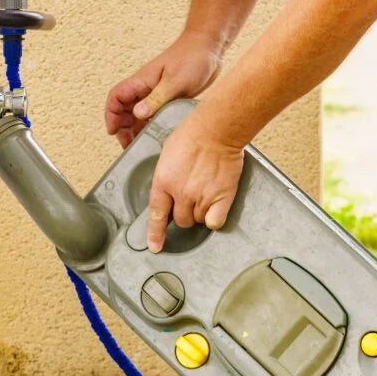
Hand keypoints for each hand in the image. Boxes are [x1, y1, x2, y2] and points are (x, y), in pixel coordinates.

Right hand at [105, 32, 223, 147]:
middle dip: (123, 128)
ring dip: (137, 130)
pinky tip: (158, 138)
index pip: (116, 98)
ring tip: (143, 147)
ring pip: (138, 115)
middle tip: (130, 146)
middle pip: (124, 111)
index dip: (111, 115)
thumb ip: (156, 99)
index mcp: (141, 81)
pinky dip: (152, 127)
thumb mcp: (175, 81)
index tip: (113, 131)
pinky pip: (154, 116)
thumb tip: (138, 114)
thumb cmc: (192, 57)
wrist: (209, 48)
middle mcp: (145, 89)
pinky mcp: (168, 100)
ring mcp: (156, 95)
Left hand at [147, 113, 244, 252]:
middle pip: (181, 221)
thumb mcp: (168, 155)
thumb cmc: (193, 133)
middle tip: (192, 196)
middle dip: (185, 212)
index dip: (155, 234)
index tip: (155, 246)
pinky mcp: (221, 197)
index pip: (157, 215)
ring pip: (199, 220)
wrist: (216, 128)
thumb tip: (169, 192)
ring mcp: (201, 197)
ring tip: (206, 190)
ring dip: (201, 211)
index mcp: (163, 181)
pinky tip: (217, 203)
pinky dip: (216, 216)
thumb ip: (167, 178)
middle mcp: (181, 193)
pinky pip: (215, 221)